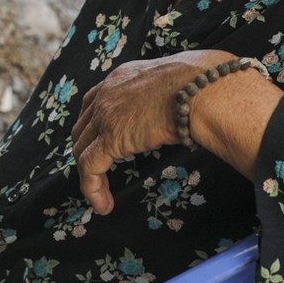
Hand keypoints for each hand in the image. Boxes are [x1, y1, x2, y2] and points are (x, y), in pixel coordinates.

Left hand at [71, 50, 229, 214]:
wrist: (200, 88)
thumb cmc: (200, 84)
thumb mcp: (170, 82)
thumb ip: (164, 94)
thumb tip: (180, 107)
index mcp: (122, 77)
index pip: (94, 102)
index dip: (93, 125)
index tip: (99, 142)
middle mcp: (107, 93)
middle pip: (83, 127)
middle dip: (87, 150)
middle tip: (99, 171)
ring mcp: (106, 115)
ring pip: (83, 150)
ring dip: (89, 175)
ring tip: (101, 195)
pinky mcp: (111, 138)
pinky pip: (90, 168)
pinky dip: (92, 189)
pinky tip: (103, 205)